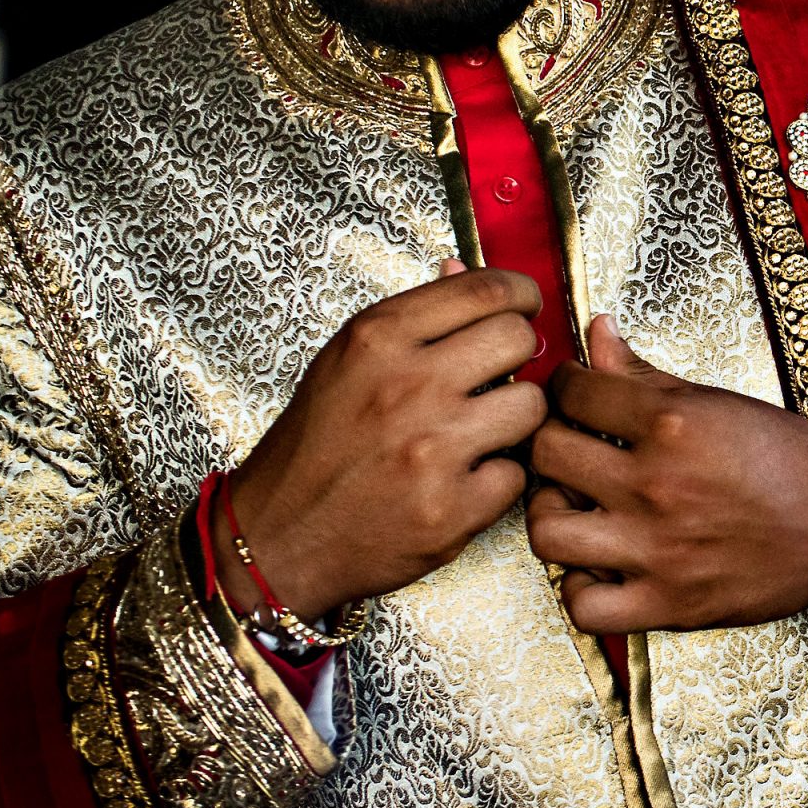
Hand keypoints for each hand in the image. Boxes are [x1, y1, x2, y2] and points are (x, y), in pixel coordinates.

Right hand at [222, 262, 546, 621]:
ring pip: (532, 406)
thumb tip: (461, 268)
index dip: (520, 295)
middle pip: (519, 339)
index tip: (523, 307)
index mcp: (378, 339)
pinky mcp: (451, 509)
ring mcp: (431, 449)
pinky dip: (496, 481)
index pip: (487, 289)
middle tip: (500, 375)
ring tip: (480, 431)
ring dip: (515, 420)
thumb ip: (410, 319)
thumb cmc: (313, 448)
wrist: (275, 539)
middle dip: (518, 355)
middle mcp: (407, 386)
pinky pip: (517, 474)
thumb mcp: (344, 364)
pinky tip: (462, 481)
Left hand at [527, 315, 807, 633]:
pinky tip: (597, 566)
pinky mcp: (669, 602)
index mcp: (672, 424)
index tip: (574, 394)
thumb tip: (596, 331)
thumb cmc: (789, 460)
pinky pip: (583, 606)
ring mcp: (658, 548)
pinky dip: (579, 589)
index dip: (565, 386)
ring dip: (551, 514)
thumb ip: (646, 372)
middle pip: (546, 454)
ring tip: (573, 507)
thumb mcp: (718, 402)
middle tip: (568, 446)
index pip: (572, 391)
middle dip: (550, 442)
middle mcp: (656, 485)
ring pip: (547, 531)